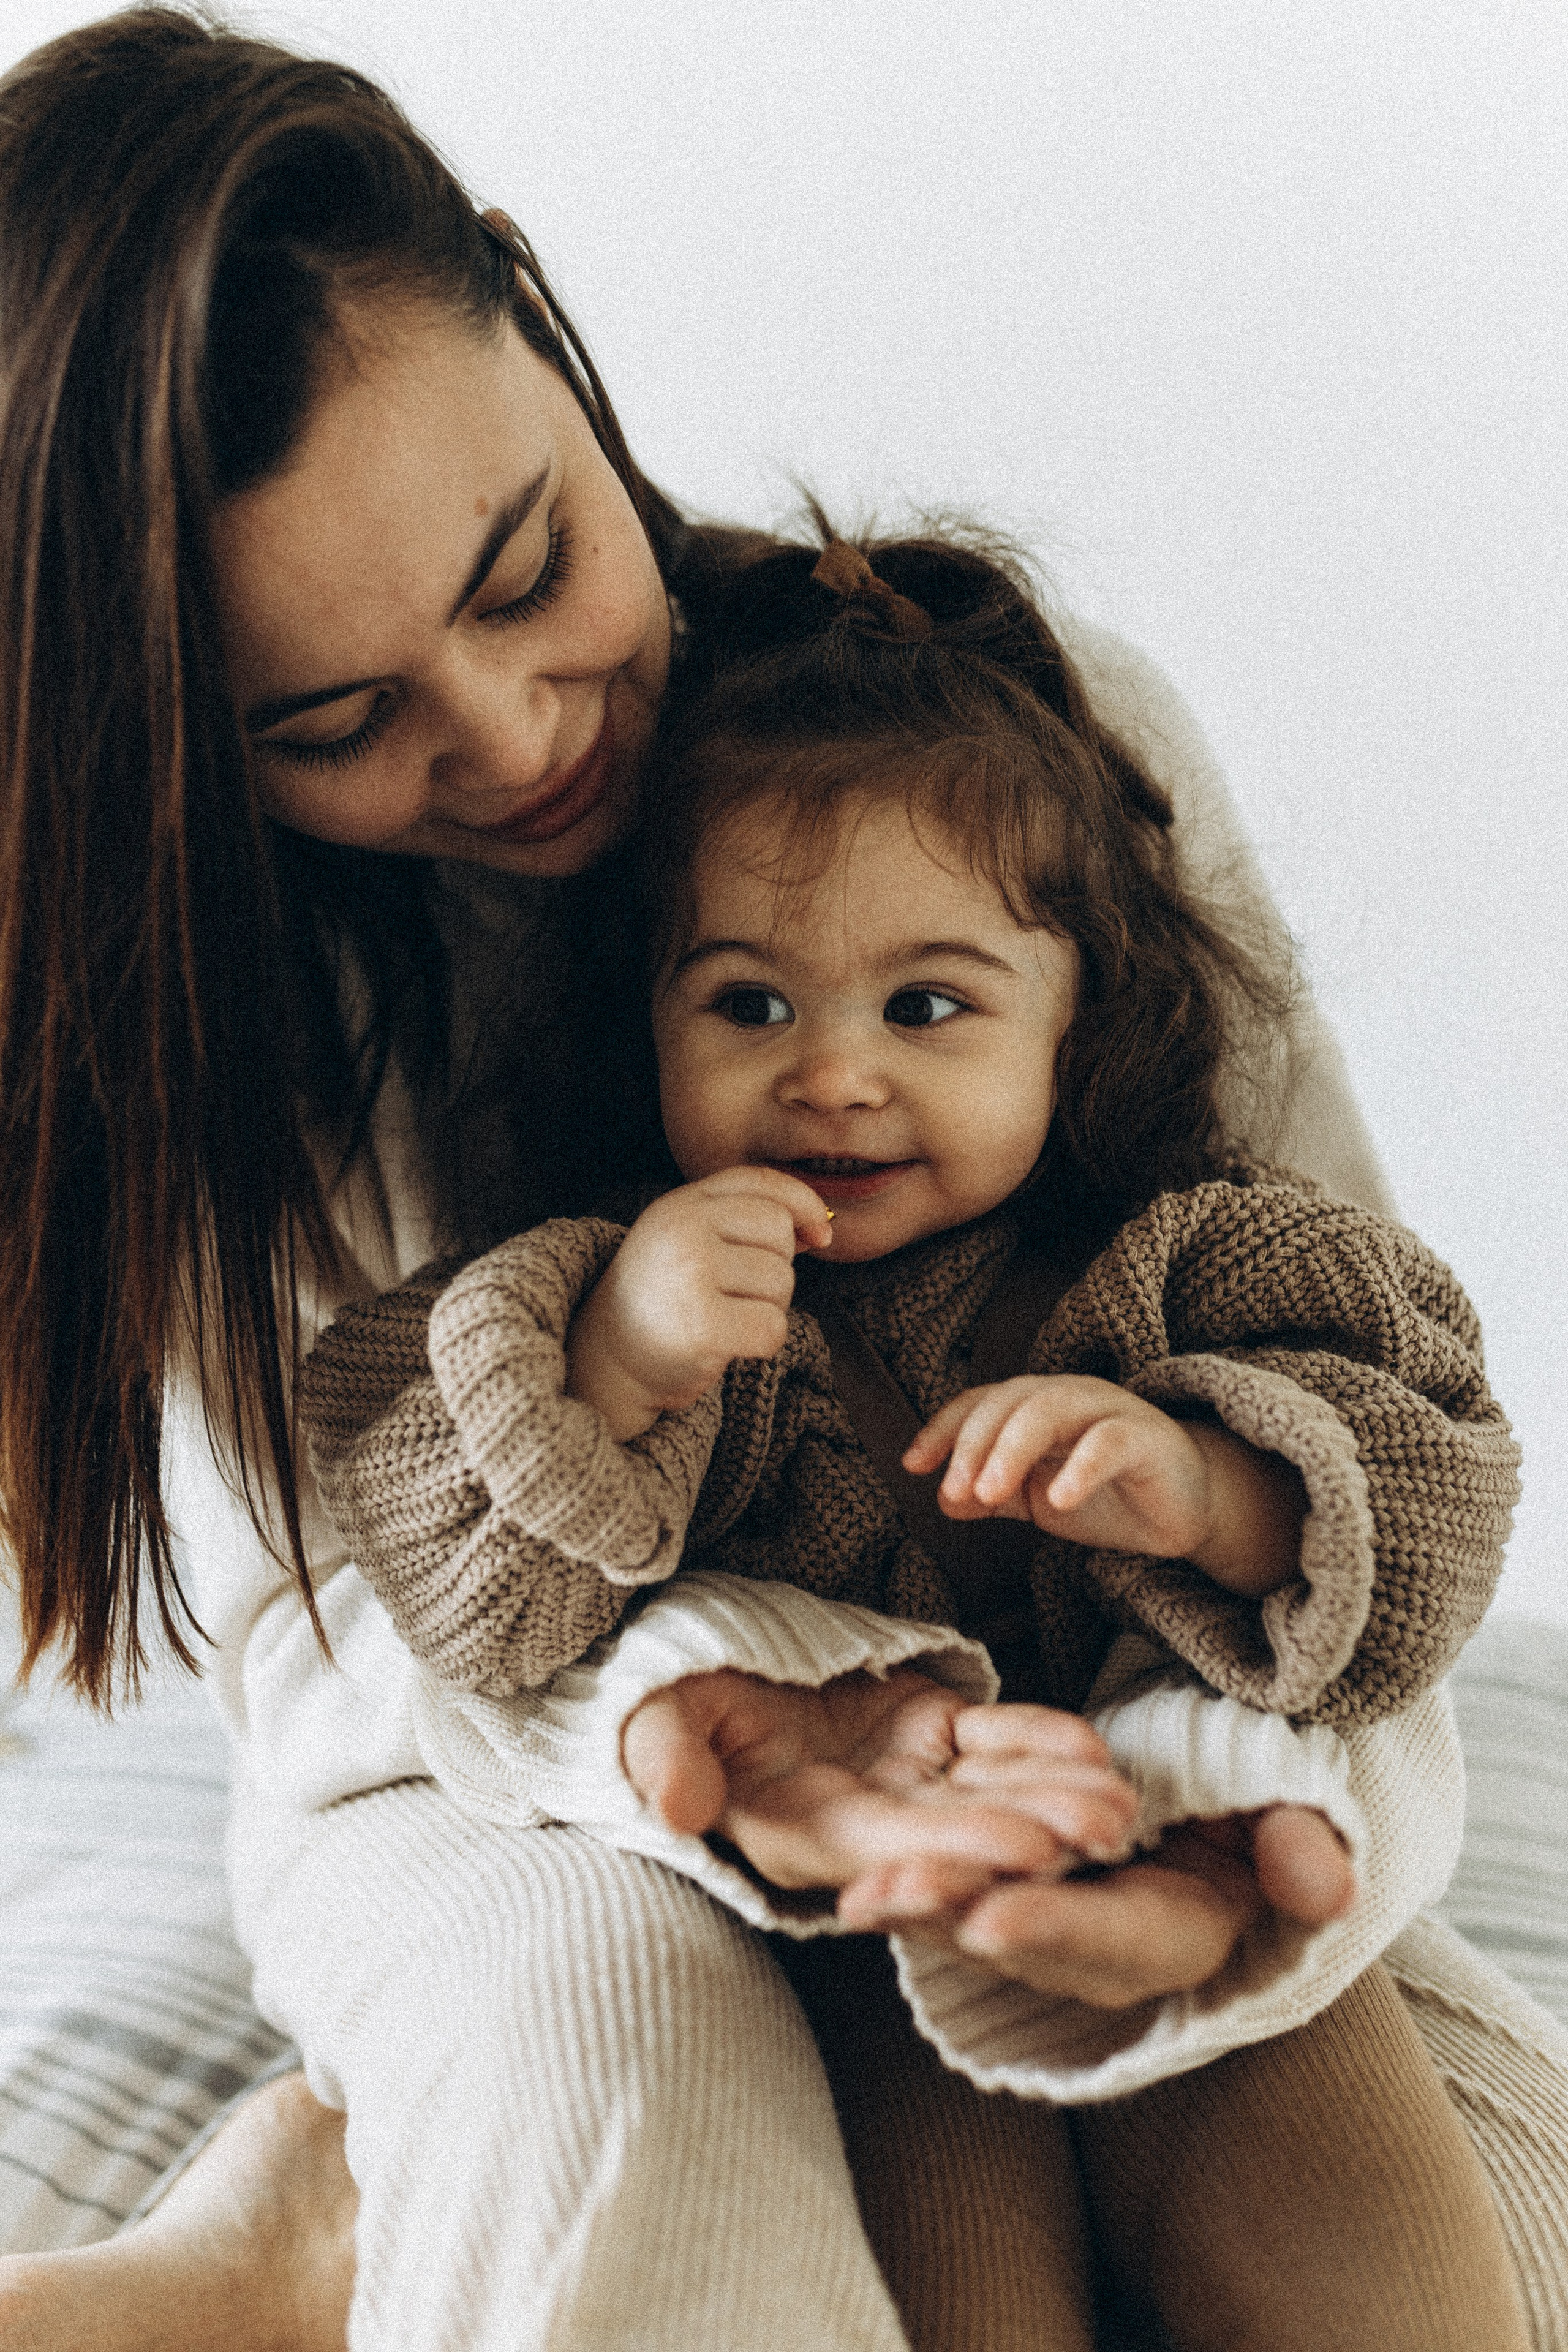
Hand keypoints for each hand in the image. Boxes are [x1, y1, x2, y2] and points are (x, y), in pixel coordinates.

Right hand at [566, 1167, 831, 1439]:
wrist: (607, 1362)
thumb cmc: (663, 1303)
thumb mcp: (692, 1244)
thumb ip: (747, 1226)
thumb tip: (820, 1227)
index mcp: (681, 1205)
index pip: (761, 1182)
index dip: (802, 1203)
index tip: (820, 1234)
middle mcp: (683, 1230)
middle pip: (779, 1233)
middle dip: (776, 1269)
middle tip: (737, 1295)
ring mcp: (690, 1274)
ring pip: (781, 1283)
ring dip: (767, 1309)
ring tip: (725, 1319)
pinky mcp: (702, 1325)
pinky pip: (772, 1328)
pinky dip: (763, 1344)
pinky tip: (728, 1345)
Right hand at [621, 1667, 1140, 1891]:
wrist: (704, 1665)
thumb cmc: (669, 1698)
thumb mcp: (653, 1720)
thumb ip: (668, 1758)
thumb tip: (682, 1807)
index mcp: (799, 1829)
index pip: (886, 1847)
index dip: (955, 1851)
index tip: (1025, 1853)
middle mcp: (863, 1821)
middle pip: (957, 1836)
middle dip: (1033, 1838)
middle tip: (1107, 1837)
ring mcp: (901, 1778)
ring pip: (989, 1794)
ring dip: (1056, 1802)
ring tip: (1124, 1809)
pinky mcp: (927, 1730)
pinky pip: (992, 1741)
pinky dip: (1042, 1744)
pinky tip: (1096, 1753)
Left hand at [838, 1803, 1356, 2010]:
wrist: (1220, 1815)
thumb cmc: (1260, 1810)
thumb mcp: (1294, 1820)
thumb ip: (1303, 1850)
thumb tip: (1320, 1884)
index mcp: (1179, 1934)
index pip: (1115, 1941)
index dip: (1058, 1929)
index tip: (996, 1919)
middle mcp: (1106, 1953)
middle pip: (1028, 1945)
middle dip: (960, 1920)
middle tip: (894, 1897)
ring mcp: (1054, 1934)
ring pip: (978, 1930)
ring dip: (918, 1913)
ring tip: (859, 1894)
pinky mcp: (1010, 1904)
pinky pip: (956, 1901)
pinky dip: (908, 1894)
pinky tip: (854, 1885)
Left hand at [905, 1376, 1305, 1595]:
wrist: (1184, 1509)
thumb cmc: (1107, 1494)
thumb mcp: (1037, 1499)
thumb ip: (994, 1495)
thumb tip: (943, 1500)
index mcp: (1038, 1406)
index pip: (981, 1403)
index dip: (944, 1428)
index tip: (914, 1464)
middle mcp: (1069, 1397)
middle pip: (1010, 1401)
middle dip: (973, 1444)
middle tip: (955, 1490)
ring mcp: (1110, 1411)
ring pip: (1050, 1409)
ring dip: (1012, 1450)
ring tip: (990, 1493)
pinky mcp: (1147, 1438)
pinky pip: (1109, 1442)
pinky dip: (1080, 1467)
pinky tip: (1059, 1499)